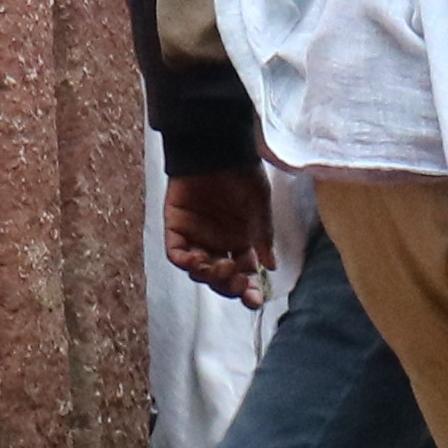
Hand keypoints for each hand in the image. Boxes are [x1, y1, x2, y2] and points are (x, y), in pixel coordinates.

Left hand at [165, 165, 270, 302]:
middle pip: (220, 277)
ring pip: (198, 270)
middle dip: (228, 286)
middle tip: (236, 281)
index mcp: (240, 241)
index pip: (244, 273)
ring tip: (218, 266)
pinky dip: (185, 261)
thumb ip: (263, 236)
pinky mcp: (176, 227)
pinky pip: (176, 254)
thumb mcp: (260, 206)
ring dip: (208, 275)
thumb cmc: (242, 173)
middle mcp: (218, 243)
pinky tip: (198, 259)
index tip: (256, 300)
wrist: (217, 147)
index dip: (248, 290)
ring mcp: (196, 236)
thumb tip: (271, 268)